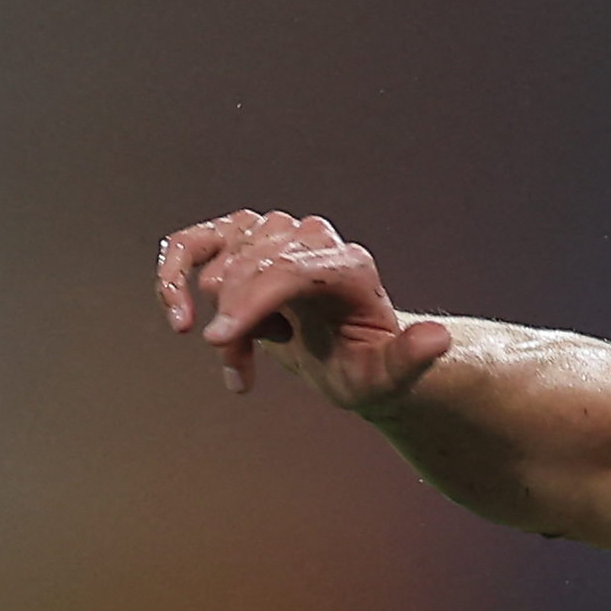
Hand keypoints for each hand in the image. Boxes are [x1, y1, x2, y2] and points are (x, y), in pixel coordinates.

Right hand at [156, 210, 455, 411]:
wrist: (346, 357)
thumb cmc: (364, 368)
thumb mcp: (388, 378)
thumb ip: (410, 360)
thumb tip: (437, 338)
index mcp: (349, 265)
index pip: (289, 268)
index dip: (250, 301)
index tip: (217, 340)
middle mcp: (313, 238)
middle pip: (250, 264)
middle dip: (236, 322)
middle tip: (241, 366)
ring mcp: (275, 233)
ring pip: (221, 263)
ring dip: (221, 318)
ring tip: (237, 356)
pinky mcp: (241, 239)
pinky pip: (191, 244)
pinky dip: (173, 277)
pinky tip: (178, 316)